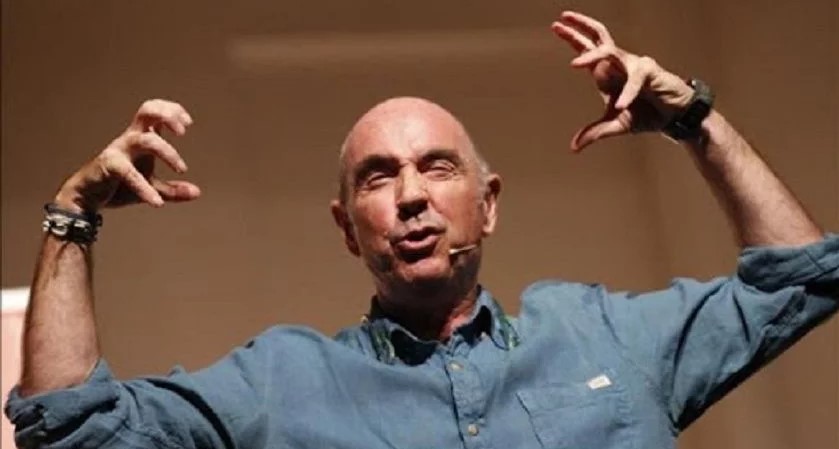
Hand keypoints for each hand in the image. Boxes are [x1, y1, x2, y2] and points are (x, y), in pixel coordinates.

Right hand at [54, 99, 200, 212]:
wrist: (88, 198)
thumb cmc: (118, 185)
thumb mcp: (152, 188)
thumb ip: (173, 190)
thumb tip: (197, 193)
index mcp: (141, 138)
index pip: (155, 112)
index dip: (172, 111)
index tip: (188, 122)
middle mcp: (130, 139)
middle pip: (147, 112)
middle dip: (167, 115)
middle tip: (183, 132)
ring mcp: (119, 150)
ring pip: (144, 139)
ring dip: (167, 151)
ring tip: (181, 168)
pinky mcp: (109, 165)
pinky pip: (129, 172)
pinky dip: (145, 188)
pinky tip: (157, 202)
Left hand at [551, 11, 694, 150]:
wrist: (674, 119)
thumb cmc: (646, 114)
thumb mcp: (615, 125)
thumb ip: (595, 133)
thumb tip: (573, 148)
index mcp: (608, 73)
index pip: (588, 49)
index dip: (573, 37)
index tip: (556, 26)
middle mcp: (619, 64)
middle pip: (599, 37)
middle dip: (579, 26)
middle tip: (561, 20)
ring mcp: (634, 65)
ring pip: (610, 52)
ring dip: (592, 56)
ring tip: (574, 64)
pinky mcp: (650, 72)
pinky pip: (635, 78)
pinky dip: (627, 92)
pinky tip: (621, 105)